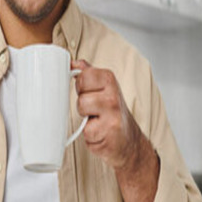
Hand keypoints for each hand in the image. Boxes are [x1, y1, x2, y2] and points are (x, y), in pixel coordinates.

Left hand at [71, 59, 144, 173]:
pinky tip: (100, 133)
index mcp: (109, 80)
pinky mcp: (107, 133)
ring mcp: (111, 114)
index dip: (81, 86)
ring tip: (97, 120)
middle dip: (83, 102)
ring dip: (85, 119)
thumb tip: (73, 62)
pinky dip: (90, 135)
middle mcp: (112, 95)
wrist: (128, 139)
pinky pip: (86, 131)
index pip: (83, 75)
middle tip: (94, 108)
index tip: (89, 92)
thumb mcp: (103, 88)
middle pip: (80, 93)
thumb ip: (88, 73)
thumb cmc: (112, 112)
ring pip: (82, 109)